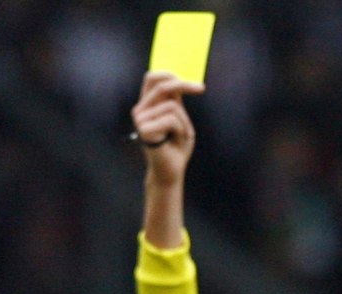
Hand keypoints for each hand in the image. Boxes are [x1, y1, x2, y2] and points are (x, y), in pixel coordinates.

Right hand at [131, 70, 204, 185]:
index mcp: (147, 104)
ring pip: (172, 107)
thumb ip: (175, 102)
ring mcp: (140, 119)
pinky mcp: (144, 130)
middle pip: (161, 86)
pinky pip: (171, 120)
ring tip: (179, 136)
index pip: (151, 79)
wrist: (171, 170)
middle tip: (201, 88)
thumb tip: (178, 81)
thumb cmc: (176, 146)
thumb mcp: (180, 119)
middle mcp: (140, 109)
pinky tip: (174, 141)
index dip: (168, 74)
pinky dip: (181, 130)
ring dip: (184, 122)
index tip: (188, 80)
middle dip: (184, 85)